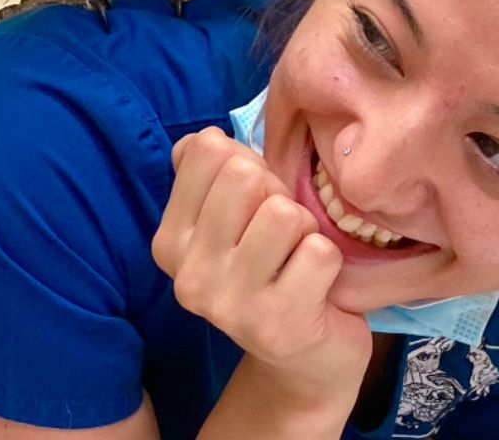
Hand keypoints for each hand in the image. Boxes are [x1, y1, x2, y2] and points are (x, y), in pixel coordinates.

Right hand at [152, 127, 372, 407]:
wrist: (304, 359)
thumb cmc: (272, 268)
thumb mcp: (231, 218)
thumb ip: (212, 171)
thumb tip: (205, 138)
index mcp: (170, 242)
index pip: (207, 150)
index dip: (247, 164)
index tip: (253, 204)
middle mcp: (189, 275)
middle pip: (245, 176)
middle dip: (277, 195)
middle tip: (282, 235)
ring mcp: (231, 304)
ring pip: (283, 213)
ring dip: (305, 230)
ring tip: (298, 259)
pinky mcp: (279, 324)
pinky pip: (319, 251)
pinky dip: (328, 260)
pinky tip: (316, 286)